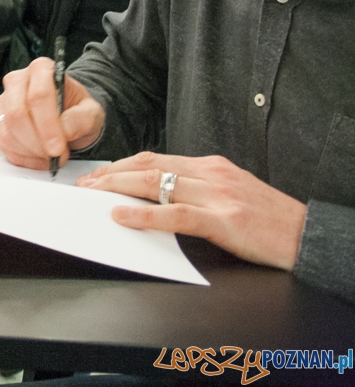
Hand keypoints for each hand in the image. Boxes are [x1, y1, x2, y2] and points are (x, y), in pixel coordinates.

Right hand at [0, 57, 104, 169]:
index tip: (58, 147)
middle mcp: (17, 81)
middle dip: (36, 142)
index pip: (38, 96)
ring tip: (50, 157)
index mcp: (41, 70)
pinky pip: (2, 143)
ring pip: (6, 132)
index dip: (47, 125)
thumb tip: (65, 130)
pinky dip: (22, 157)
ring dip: (30, 152)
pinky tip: (38, 157)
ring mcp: (3, 101)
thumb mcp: (91, 112)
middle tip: (55, 156)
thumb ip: (82, 118)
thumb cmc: (76, 110)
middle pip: (17, 114)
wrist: (67, 117)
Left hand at [78, 152, 306, 269]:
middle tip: (84, 185)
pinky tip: (121, 216)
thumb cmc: (268, 219)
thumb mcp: (229, 193)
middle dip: (111, 174)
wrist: (307, 235)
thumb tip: (157, 194)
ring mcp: (218, 195)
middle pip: (149, 167)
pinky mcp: (224, 220)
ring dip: (117, 188)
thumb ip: (196, 189)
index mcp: (211, 165)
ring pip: (156, 184)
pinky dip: (143, 215)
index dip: (121, 165)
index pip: (155, 158)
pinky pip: (175, 215)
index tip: (97, 174)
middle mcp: (211, 174)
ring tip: (92, 196)